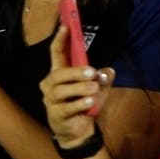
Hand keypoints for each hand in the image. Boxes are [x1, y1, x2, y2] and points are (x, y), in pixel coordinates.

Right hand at [39, 25, 113, 147]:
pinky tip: (89, 102)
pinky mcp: (56, 115)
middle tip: (91, 72)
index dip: (60, 40)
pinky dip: (79, 104)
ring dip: (79, 88)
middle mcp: (51, 86)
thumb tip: (108, 72)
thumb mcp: (98, 89)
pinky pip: (66, 108)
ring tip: (94, 89)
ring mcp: (51, 101)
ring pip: (61, 90)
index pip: (56, 54)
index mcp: (59, 74)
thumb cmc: (84, 105)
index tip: (66, 27)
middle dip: (74, 72)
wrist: (77, 131)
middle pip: (57, 74)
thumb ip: (103, 79)